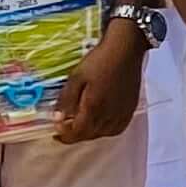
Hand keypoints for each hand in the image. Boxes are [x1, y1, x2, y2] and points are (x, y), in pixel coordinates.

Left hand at [48, 18, 147, 145]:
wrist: (125, 51)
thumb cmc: (99, 61)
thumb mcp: (76, 77)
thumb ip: (66, 99)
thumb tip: (57, 118)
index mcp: (94, 107)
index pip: (77, 132)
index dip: (64, 135)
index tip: (55, 131)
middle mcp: (109, 114)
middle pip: (90, 135)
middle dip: (75, 135)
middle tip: (64, 128)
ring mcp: (121, 113)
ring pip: (104, 134)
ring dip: (90, 134)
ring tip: (81, 126)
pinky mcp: (130, 109)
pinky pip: (117, 128)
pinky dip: (106, 131)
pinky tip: (100, 124)